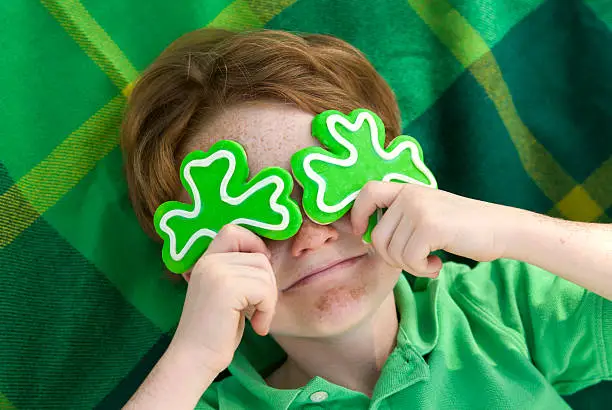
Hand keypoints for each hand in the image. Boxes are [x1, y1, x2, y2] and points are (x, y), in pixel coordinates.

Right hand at [171, 224, 277, 374]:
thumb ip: (237, 272)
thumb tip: (266, 256)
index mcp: (206, 260)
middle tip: (259, 308)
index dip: (254, 245)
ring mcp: (216, 272)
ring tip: (257, 319)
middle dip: (268, 283)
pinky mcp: (226, 287)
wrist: (194, 359)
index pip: (234, 230)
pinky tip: (256, 327)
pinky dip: (267, 310)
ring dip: (269, 300)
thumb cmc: (215, 332)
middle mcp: (209, 261)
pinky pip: (264, 289)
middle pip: (259, 255)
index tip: (258, 275)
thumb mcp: (224, 293)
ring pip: (265, 272)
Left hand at [351, 181, 511, 276]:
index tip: (361, 233)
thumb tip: (367, 237)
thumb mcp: (427, 213)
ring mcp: (419, 209)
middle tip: (415, 261)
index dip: (357, 214)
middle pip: (377, 236)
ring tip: (430, 261)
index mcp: (407, 189)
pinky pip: (409, 260)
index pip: (367, 192)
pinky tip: (437, 265)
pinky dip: (422, 270)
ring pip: (391, 252)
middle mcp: (410, 194)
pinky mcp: (429, 227)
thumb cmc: (463, 227)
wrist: (502, 228)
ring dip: (410, 266)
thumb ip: (401, 218)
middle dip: (392, 258)